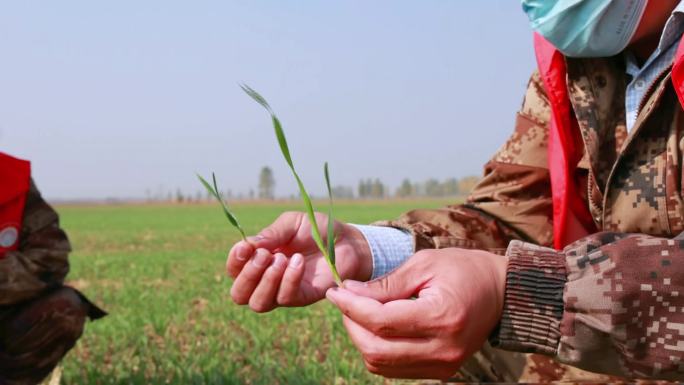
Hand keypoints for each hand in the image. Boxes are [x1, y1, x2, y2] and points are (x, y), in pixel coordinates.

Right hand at [226, 211, 371, 311]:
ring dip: (266, 281)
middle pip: (239, 294)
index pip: (234, 270)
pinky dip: (288, 280)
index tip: (245, 247)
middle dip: (247, 275)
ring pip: (259, 303)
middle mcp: (267, 279)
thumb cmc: (317, 230)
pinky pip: (285, 298)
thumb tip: (249, 245)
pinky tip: (298, 262)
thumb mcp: (292, 223)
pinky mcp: (303, 297)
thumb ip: (271, 233)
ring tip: (282, 259)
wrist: (347, 239)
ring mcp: (284, 291)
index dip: (234, 261)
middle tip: (264, 255)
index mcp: (259, 259)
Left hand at [325, 248, 506, 379]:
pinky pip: (395, 368)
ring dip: (362, 339)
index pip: (381, 321)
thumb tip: (348, 292)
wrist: (502, 293)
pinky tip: (377, 326)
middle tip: (344, 300)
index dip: (351, 307)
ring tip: (360, 311)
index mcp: (441, 317)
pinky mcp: (442, 370)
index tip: (334, 291)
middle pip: (376, 350)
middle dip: (351, 324)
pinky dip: (378, 348)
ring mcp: (444, 365)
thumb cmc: (463, 269)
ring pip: (381, 364)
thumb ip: (385, 284)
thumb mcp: (424, 264)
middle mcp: (443, 348)